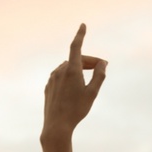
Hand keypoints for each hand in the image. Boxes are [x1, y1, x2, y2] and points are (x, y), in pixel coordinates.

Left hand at [42, 23, 106, 139]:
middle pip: (76, 59)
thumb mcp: (93, 93)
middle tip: (102, 68)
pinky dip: (70, 77)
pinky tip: (76, 87)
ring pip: (68, 68)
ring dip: (80, 69)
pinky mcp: (48, 86)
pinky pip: (61, 76)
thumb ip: (99, 75)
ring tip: (89, 79)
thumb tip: (102, 63)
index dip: (80, 35)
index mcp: (71, 70)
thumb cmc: (77, 110)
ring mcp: (52, 78)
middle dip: (89, 61)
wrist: (57, 125)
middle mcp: (59, 71)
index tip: (83, 25)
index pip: (76, 47)